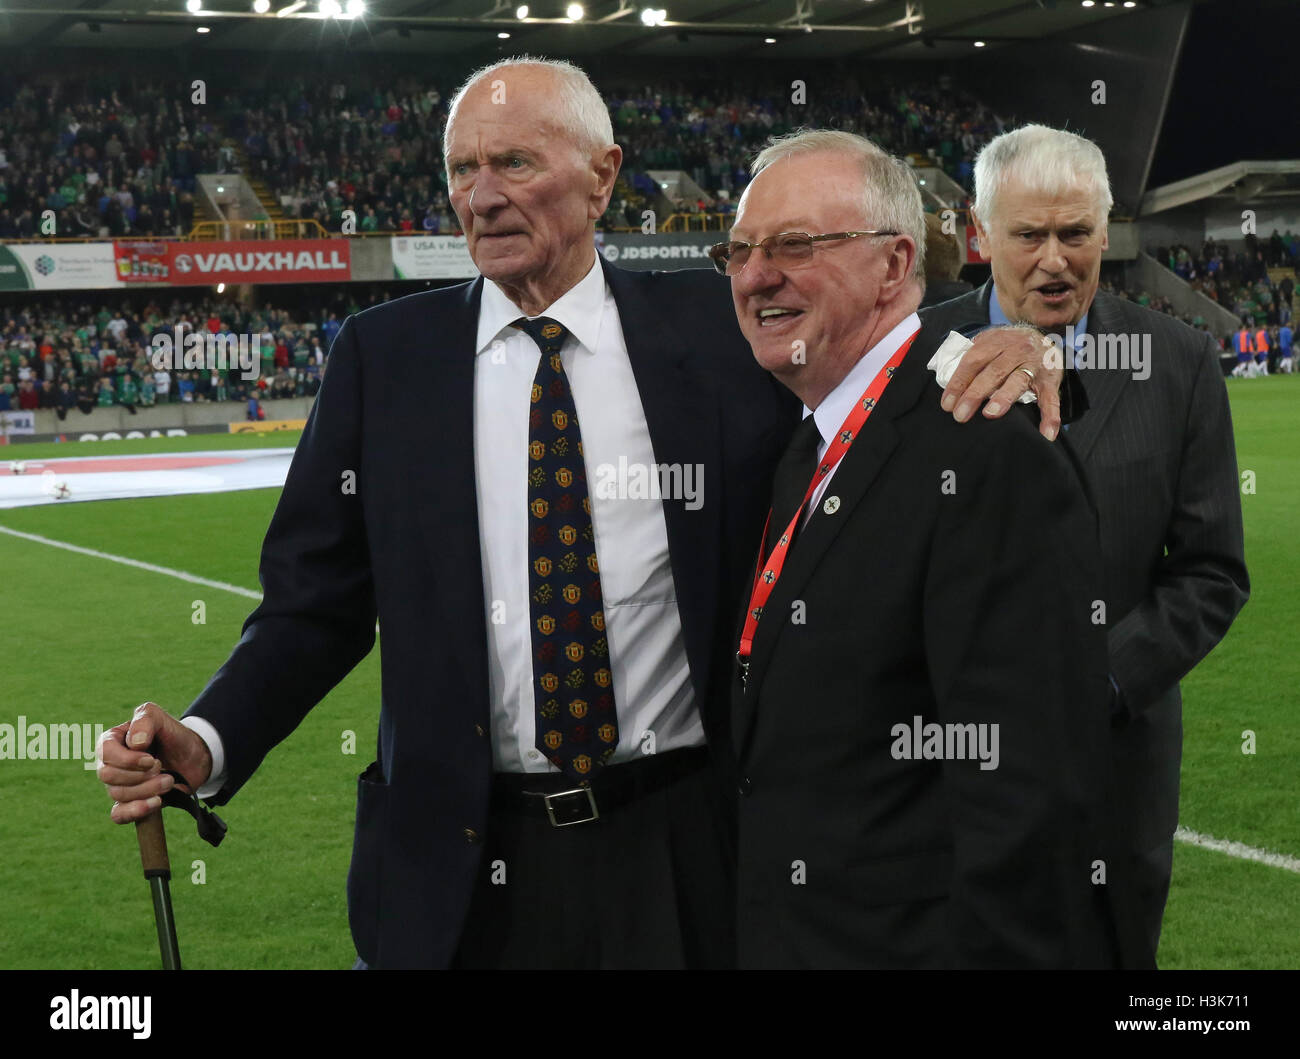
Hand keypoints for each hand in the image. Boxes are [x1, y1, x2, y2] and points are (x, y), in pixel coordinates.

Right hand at [97, 702, 212, 823]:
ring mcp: (118, 785)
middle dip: (139, 775)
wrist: (193, 757)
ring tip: (169, 781)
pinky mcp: (130, 803)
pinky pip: (119, 815)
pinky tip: (156, 803)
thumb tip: (135, 743)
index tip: (152, 760)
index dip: (128, 760)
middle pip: (108, 776)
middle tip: (162, 768)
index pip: (105, 752)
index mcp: (111, 741)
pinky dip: (135, 811)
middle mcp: (110, 764)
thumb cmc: (172, 735)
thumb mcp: (160, 718)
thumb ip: (146, 719)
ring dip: (147, 790)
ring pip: (118, 794)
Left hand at [940, 326, 1063, 440]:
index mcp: (997, 341)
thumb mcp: (990, 341)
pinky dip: (1050, 417)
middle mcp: (1017, 350)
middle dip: (974, 394)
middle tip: (960, 415)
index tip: (947, 404)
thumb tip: (945, 375)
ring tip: (990, 414)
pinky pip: (1051, 399)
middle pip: (993, 372)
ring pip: (1018, 381)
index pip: (973, 361)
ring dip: (1003, 398)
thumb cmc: (1009, 345)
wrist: (1044, 333)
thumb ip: (972, 355)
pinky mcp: (1051, 379)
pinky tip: (1046, 434)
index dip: (958, 382)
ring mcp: (1035, 365)